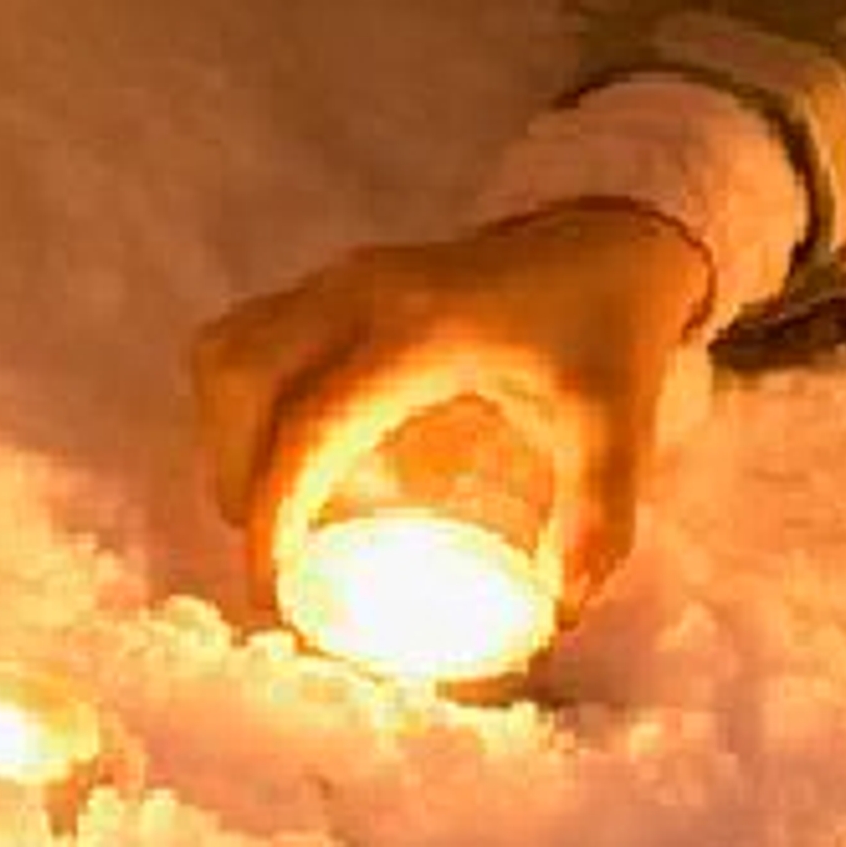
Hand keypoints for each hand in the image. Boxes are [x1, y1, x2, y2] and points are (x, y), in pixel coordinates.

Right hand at [188, 197, 715, 634]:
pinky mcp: (336, 282)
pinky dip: (244, 402)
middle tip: (272, 552)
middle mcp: (363, 290)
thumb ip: (597, 515)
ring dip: (227, 434)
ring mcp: (342, 278)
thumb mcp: (617, 421)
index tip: (274, 589)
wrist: (613, 235)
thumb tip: (566, 611)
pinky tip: (292, 451)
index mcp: (423, 328)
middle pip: (238, 377)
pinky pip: (249, 338)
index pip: (311, 422)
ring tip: (269, 505)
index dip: (275, 510)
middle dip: (233, 475)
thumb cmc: (611, 328)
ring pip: (229, 350)